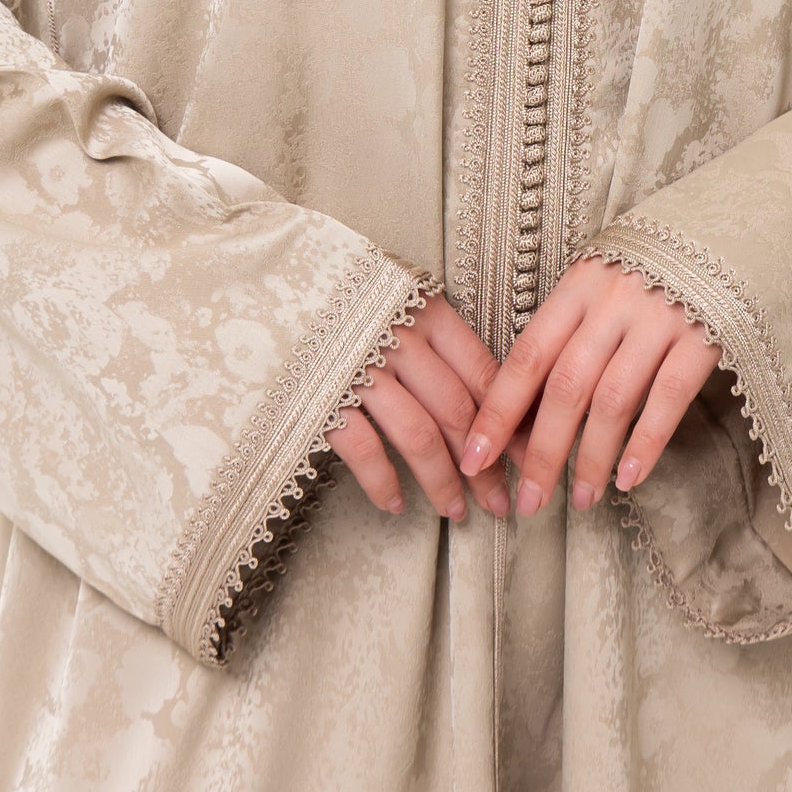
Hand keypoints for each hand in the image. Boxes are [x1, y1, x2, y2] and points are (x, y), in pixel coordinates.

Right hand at [324, 288, 531, 520]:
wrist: (262, 279)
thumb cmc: (338, 293)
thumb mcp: (396, 298)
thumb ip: (434, 338)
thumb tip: (483, 394)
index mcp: (425, 310)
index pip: (483, 373)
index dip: (511, 421)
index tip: (530, 456)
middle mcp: (399, 337)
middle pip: (458, 412)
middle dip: (485, 464)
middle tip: (501, 500)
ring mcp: (361, 367)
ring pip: (420, 437)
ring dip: (444, 482)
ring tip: (456, 512)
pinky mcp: (322, 396)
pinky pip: (364, 449)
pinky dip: (384, 482)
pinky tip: (395, 503)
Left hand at [457, 258, 720, 516]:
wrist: (731, 224)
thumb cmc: (654, 264)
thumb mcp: (602, 280)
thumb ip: (572, 329)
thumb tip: (529, 405)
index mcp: (579, 286)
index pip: (526, 357)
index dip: (497, 412)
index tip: (474, 458)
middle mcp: (613, 301)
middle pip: (566, 387)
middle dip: (541, 452)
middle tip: (527, 503)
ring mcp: (659, 317)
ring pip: (612, 399)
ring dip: (591, 458)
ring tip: (579, 500)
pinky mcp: (704, 334)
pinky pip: (669, 396)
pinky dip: (646, 442)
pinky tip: (629, 478)